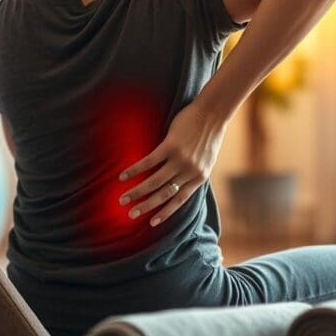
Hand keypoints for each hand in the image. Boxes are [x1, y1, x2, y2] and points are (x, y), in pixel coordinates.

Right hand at [118, 100, 226, 226]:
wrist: (213, 112)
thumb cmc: (208, 134)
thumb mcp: (206, 159)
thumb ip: (194, 172)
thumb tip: (180, 182)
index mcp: (199, 177)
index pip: (180, 201)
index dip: (165, 213)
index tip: (151, 223)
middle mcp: (190, 172)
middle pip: (164, 194)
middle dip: (146, 206)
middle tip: (131, 214)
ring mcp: (180, 159)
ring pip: (154, 181)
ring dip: (137, 192)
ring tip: (123, 198)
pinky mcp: (170, 146)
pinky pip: (149, 162)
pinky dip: (134, 170)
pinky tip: (123, 176)